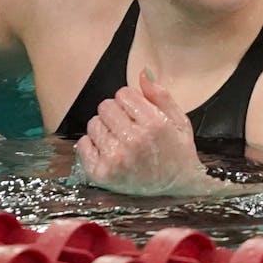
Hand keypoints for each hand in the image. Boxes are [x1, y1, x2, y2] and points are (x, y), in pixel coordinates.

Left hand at [74, 70, 222, 195]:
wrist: (177, 191)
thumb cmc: (178, 153)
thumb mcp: (179, 121)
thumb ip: (161, 95)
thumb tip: (142, 72)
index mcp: (154, 124)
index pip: (123, 93)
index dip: (130, 101)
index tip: (138, 114)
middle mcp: (134, 141)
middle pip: (105, 106)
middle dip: (116, 113)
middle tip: (129, 129)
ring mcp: (116, 159)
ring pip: (93, 124)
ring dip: (104, 129)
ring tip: (120, 142)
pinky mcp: (102, 174)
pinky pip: (82, 144)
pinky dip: (92, 146)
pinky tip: (109, 153)